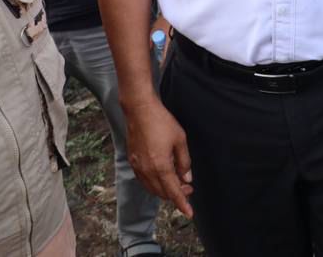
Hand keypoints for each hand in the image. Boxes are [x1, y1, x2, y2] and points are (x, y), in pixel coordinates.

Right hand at [124, 98, 193, 217]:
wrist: (140, 110)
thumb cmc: (161, 122)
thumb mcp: (180, 140)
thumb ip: (184, 162)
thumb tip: (187, 178)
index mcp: (160, 166)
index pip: (173, 192)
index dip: (182, 203)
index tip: (189, 212)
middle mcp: (147, 170)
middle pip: (162, 193)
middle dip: (176, 194)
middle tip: (188, 187)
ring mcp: (138, 167)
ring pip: (152, 188)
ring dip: (165, 190)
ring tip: (177, 181)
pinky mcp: (132, 161)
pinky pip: (144, 180)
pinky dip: (154, 184)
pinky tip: (162, 176)